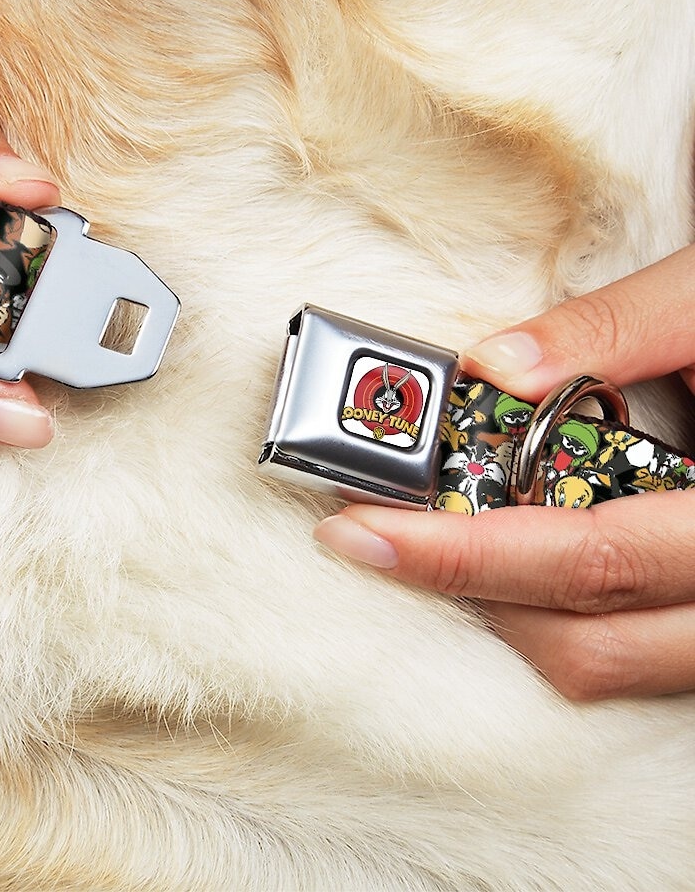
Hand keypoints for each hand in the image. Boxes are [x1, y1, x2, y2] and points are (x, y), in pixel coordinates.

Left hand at [315, 243, 694, 700]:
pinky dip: (556, 613)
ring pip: (608, 664)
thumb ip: (617, 327)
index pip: (590, 558)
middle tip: (371, 534)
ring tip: (432, 540)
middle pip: (587, 640)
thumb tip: (494, 365)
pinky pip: (633, 654)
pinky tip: (511, 551)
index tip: (360, 529)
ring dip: (506, 609)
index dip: (463, 553)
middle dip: (462, 589)